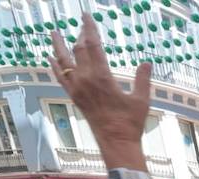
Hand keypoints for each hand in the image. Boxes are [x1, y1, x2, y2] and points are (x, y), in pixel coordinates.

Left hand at [51, 21, 150, 153]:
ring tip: (54, 33)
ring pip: (64, 61)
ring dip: (58, 46)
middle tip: (81, 25)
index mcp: (103, 77)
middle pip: (78, 50)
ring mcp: (77, 88)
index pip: (93, 45)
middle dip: (79, 35)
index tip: (87, 17)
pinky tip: (50, 58)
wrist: (116, 142)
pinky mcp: (74, 97)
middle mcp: (86, 80)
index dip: (89, 29)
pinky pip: (60, 77)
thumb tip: (147, 63)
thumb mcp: (141, 100)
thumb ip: (143, 79)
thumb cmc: (130, 122)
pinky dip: (55, 66)